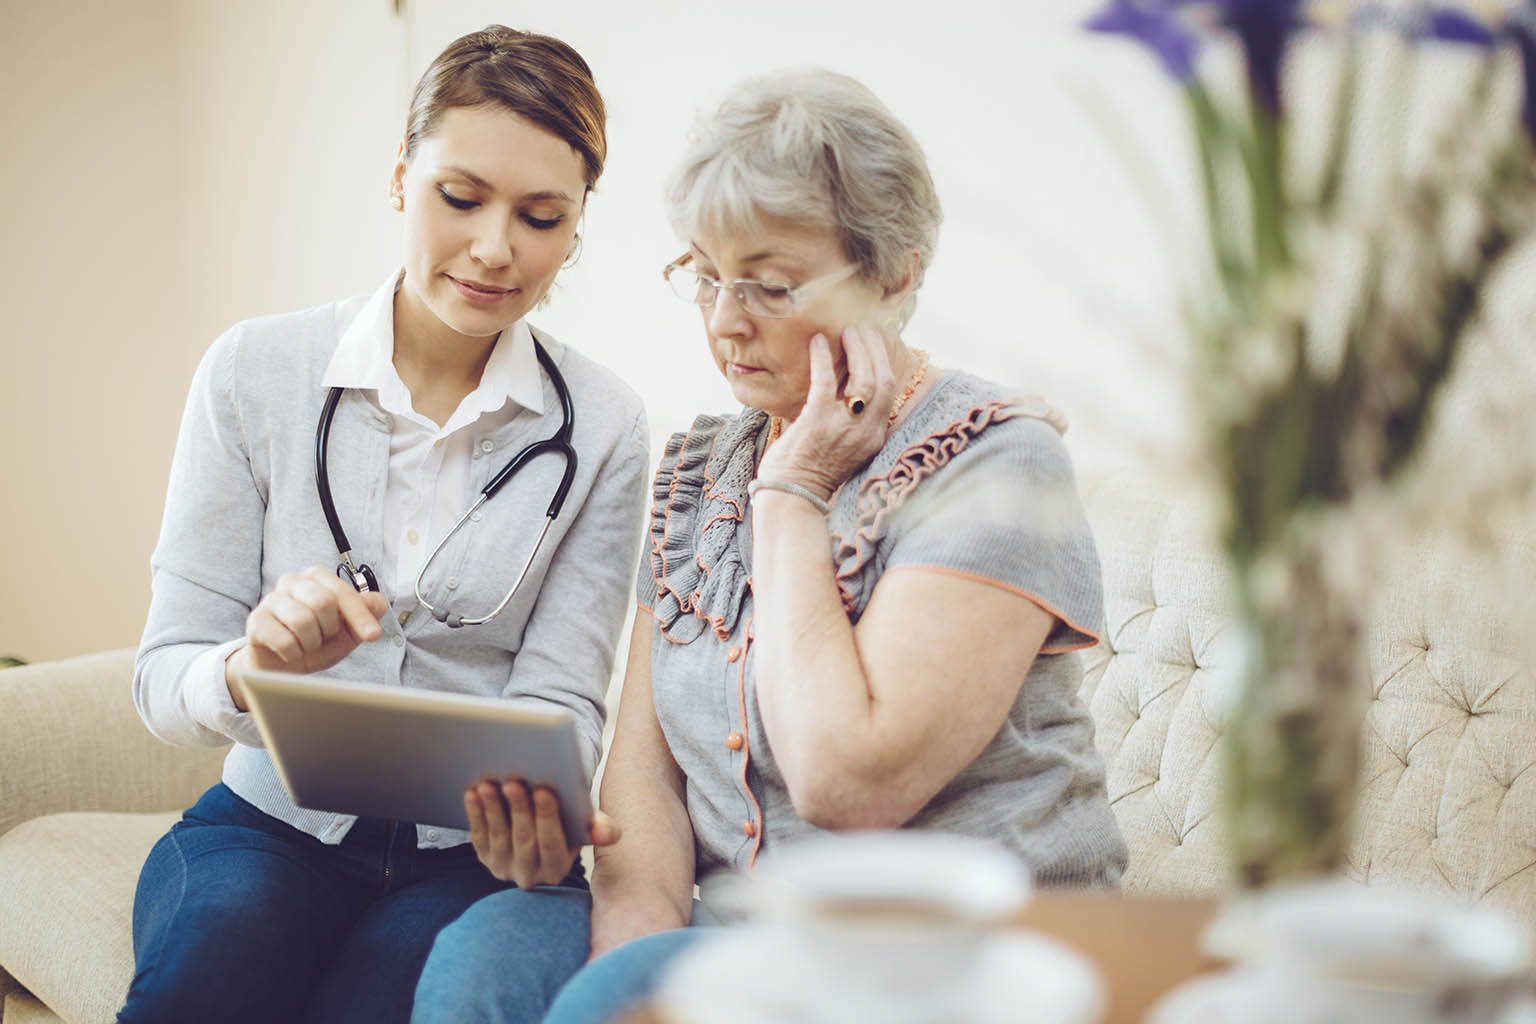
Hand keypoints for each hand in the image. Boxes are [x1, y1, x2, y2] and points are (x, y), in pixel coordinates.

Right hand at [226, 566, 389, 708]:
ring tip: (306, 645)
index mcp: (318, 577)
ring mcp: (271, 600)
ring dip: (311, 643)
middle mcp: (293, 581)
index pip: (344, 592)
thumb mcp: (348, 631)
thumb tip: (376, 602)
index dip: (360, 616)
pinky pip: (284, 640)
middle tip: (324, 637)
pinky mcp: (256, 621)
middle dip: (330, 628)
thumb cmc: (317, 643)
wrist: (283, 667)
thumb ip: (366, 613)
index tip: (372, 635)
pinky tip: (291, 652)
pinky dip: (294, 653)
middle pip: (323, 601)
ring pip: (302, 620)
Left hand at [466, 778, 621, 888]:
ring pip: (498, 837)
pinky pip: (478, 836)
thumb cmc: (567, 825)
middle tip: (513, 782)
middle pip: (523, 840)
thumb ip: (599, 828)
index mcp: (557, 868)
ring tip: (490, 784)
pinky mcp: (484, 858)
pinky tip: (473, 793)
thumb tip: (609, 834)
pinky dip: (475, 814)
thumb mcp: (584, 828)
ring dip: (493, 809)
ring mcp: (503, 868)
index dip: (547, 818)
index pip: (552, 844)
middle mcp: (529, 874)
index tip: (544, 791)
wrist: (538, 837)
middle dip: (518, 809)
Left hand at [758, 324, 899, 499]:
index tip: (875, 343)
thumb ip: (853, 421)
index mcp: (875, 437)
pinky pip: (827, 381)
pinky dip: (822, 357)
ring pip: (864, 378)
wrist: (792, 499)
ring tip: (847, 331)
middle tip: (863, 329)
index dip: (884, 361)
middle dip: (876, 349)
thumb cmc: (811, 472)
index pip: (890, 392)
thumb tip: (848, 386)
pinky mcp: (819, 421)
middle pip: (884, 380)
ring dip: (857, 349)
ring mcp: (845, 427)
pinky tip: (817, 341)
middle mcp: (867, 432)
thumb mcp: (846, 448)